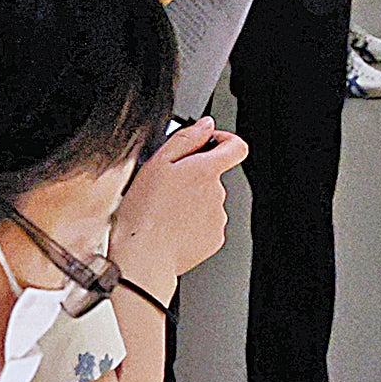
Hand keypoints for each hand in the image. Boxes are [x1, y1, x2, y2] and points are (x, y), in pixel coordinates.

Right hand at [112, 117, 242, 286]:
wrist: (144, 256)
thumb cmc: (144, 212)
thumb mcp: (157, 163)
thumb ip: (187, 139)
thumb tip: (206, 125)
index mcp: (206, 171)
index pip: (236, 147)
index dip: (224, 141)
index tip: (208, 144)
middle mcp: (218, 194)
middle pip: (213, 177)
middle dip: (194, 178)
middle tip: (166, 189)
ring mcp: (218, 218)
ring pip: (207, 202)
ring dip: (191, 203)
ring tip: (164, 213)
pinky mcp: (214, 240)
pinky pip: (205, 225)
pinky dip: (191, 224)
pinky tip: (171, 228)